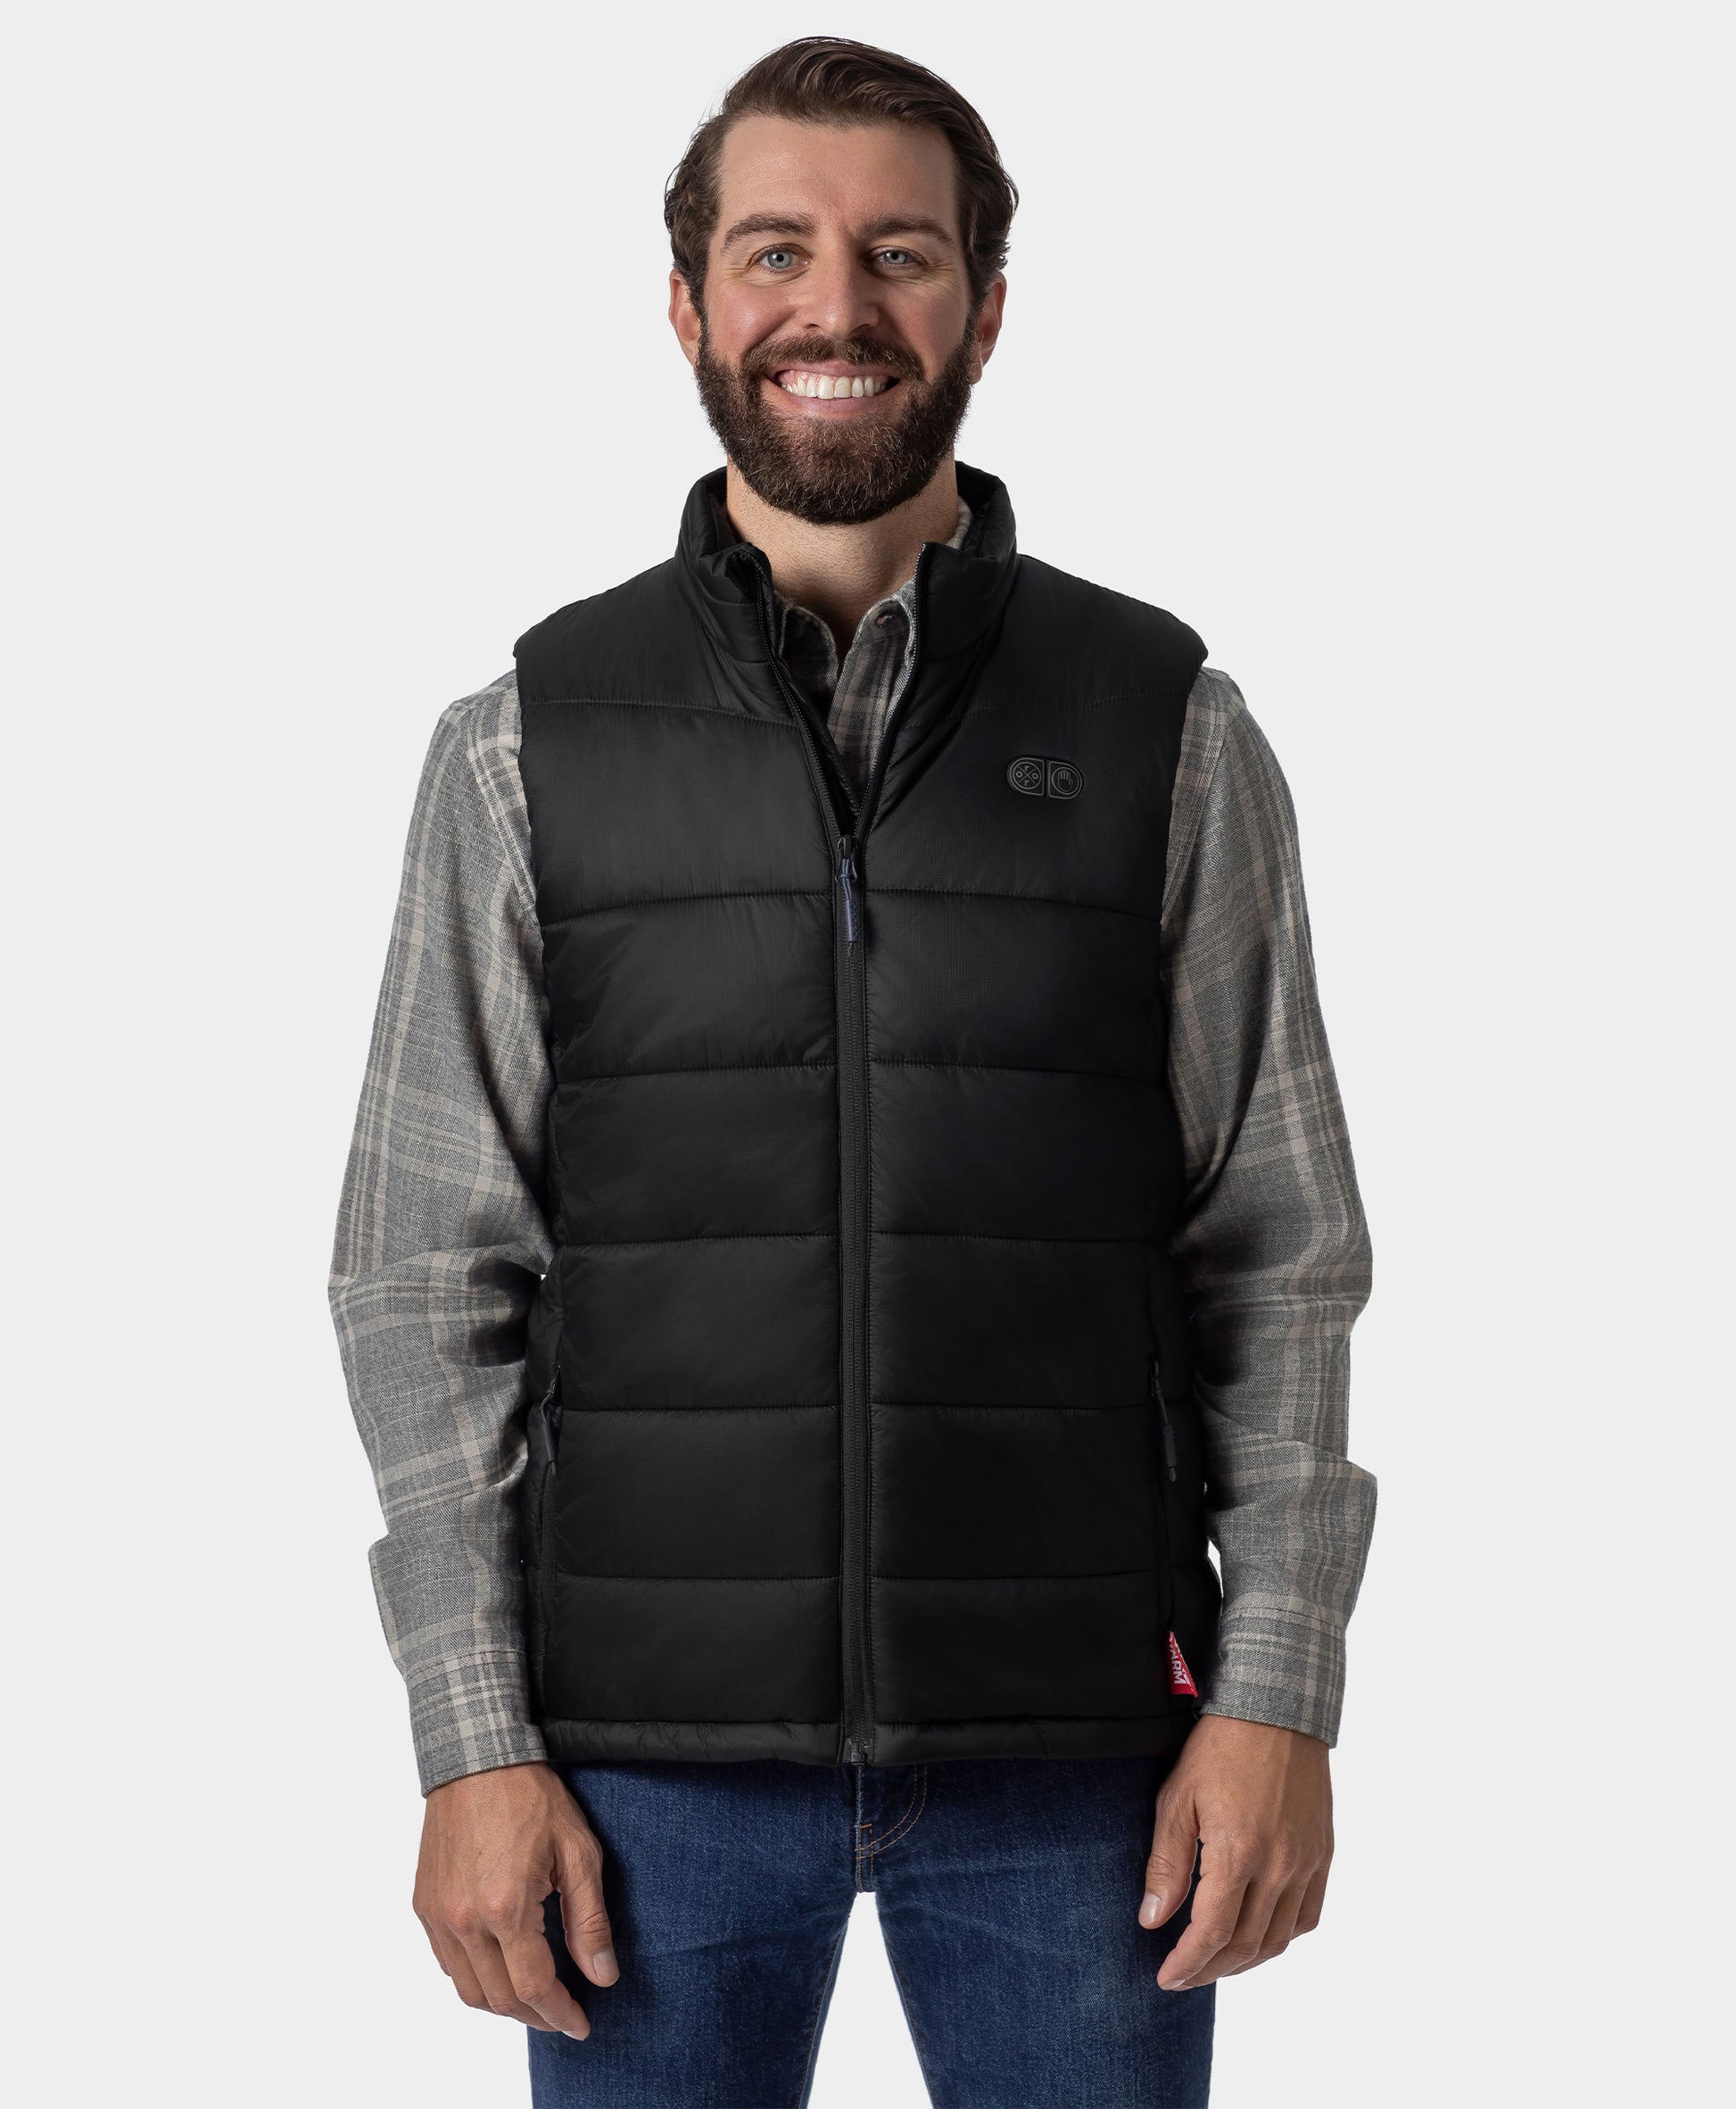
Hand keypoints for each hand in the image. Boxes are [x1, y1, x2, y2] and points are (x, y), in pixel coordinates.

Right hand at [413, 1761, 618, 2037]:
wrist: (477, 1756)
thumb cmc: (531, 1796)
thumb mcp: (577, 1851)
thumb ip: (589, 1920)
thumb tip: (602, 1975)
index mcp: (505, 1906)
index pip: (534, 1987)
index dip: (560, 2013)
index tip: (581, 2023)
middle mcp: (464, 1919)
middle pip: (499, 1998)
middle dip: (535, 2015)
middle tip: (564, 2012)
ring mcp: (438, 1914)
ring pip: (468, 1989)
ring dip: (503, 2003)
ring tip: (535, 1995)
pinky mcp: (423, 1904)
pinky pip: (447, 1963)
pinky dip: (474, 1978)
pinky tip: (500, 1966)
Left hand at [1139, 1715, 1332, 1989]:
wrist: (1277, 1708)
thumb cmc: (1220, 1747)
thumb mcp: (1177, 1798)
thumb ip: (1167, 1865)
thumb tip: (1152, 1920)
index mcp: (1239, 1853)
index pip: (1212, 1933)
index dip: (1187, 1964)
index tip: (1165, 1978)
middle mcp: (1279, 1866)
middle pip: (1246, 1945)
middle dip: (1210, 1970)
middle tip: (1183, 1976)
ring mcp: (1307, 1862)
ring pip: (1280, 1938)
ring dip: (1246, 1961)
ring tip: (1216, 1964)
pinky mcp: (1323, 1853)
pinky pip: (1308, 1915)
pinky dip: (1283, 1937)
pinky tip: (1260, 1936)